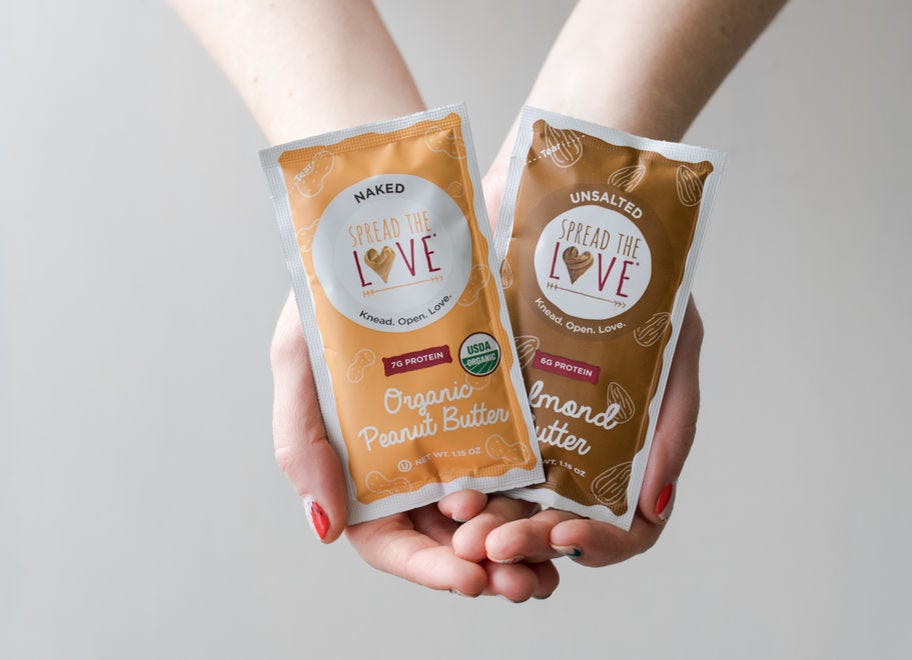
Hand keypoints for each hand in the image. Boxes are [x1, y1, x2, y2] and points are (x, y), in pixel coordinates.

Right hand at [269, 293, 559, 599]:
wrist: (408, 221)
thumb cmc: (339, 290)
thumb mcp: (302, 356)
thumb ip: (301, 439)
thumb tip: (323, 528)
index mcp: (367, 461)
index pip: (390, 537)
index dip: (427, 567)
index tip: (468, 577)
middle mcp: (420, 457)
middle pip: (450, 536)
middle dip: (486, 566)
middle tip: (522, 582)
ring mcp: (470, 433)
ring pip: (498, 511)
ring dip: (524, 546)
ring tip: (555, 563)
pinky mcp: (514, 406)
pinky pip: (536, 463)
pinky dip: (550, 498)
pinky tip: (573, 515)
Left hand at [450, 196, 703, 565]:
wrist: (582, 203)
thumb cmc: (645, 278)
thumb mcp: (676, 344)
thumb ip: (674, 422)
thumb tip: (657, 502)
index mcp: (621, 445)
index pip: (615, 524)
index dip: (596, 544)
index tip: (568, 534)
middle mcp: (571, 443)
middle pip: (551, 520)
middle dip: (524, 543)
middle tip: (492, 547)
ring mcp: (525, 422)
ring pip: (505, 500)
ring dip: (485, 525)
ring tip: (461, 525)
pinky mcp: (485, 392)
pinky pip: (468, 448)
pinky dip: (457, 476)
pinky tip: (444, 483)